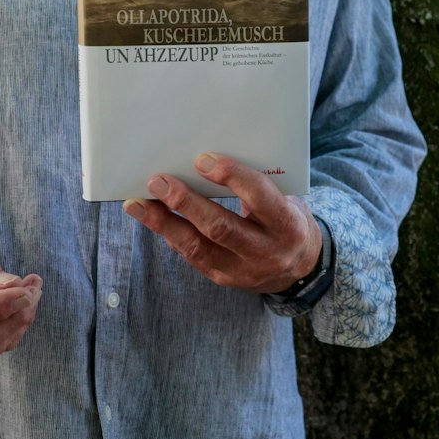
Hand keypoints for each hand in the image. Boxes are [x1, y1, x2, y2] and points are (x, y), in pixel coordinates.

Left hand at [124, 153, 321, 293]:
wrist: (302, 267)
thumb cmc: (286, 219)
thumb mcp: (286, 199)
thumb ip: (256, 184)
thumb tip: (205, 160)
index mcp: (287, 223)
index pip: (259, 197)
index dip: (232, 177)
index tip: (203, 159)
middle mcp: (266, 251)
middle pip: (221, 227)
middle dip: (185, 203)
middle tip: (158, 181)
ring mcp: (244, 270)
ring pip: (197, 247)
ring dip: (163, 222)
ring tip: (137, 203)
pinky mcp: (224, 279)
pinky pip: (192, 256)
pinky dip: (170, 234)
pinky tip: (152, 218)